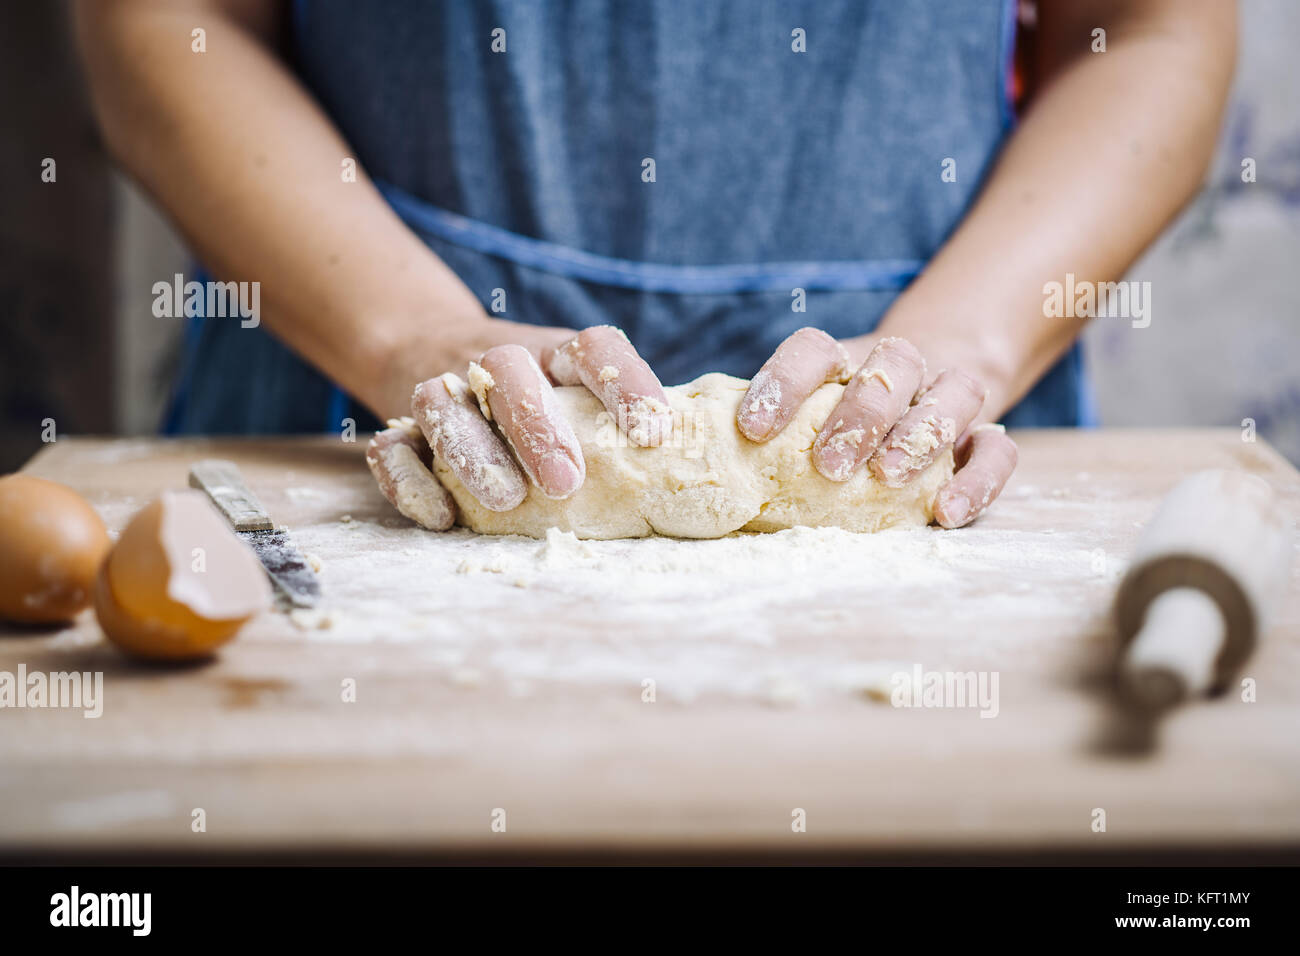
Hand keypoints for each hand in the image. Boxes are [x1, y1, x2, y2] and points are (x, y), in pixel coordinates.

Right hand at [368, 325, 670, 523]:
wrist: (423, 345)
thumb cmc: (537, 399)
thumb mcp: (577, 396)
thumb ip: (619, 430)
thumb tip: (700, 481)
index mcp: (553, 353)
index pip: (593, 348)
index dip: (624, 382)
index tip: (653, 430)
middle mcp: (495, 359)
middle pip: (509, 371)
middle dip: (538, 426)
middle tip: (567, 483)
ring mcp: (442, 387)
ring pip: (444, 403)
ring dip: (474, 451)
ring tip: (507, 500)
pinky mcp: (400, 425)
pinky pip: (392, 448)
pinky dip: (411, 480)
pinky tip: (442, 516)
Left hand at [736, 328, 1016, 527]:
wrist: (915, 411)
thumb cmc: (832, 433)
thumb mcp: (797, 427)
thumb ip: (760, 441)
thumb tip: (687, 462)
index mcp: (844, 361)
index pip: (815, 349)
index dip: (784, 381)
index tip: (751, 428)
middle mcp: (901, 370)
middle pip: (893, 363)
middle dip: (860, 413)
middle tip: (828, 464)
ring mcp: (949, 401)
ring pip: (955, 392)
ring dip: (920, 433)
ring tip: (886, 479)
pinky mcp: (985, 443)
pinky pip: (997, 453)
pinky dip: (977, 481)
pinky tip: (946, 513)